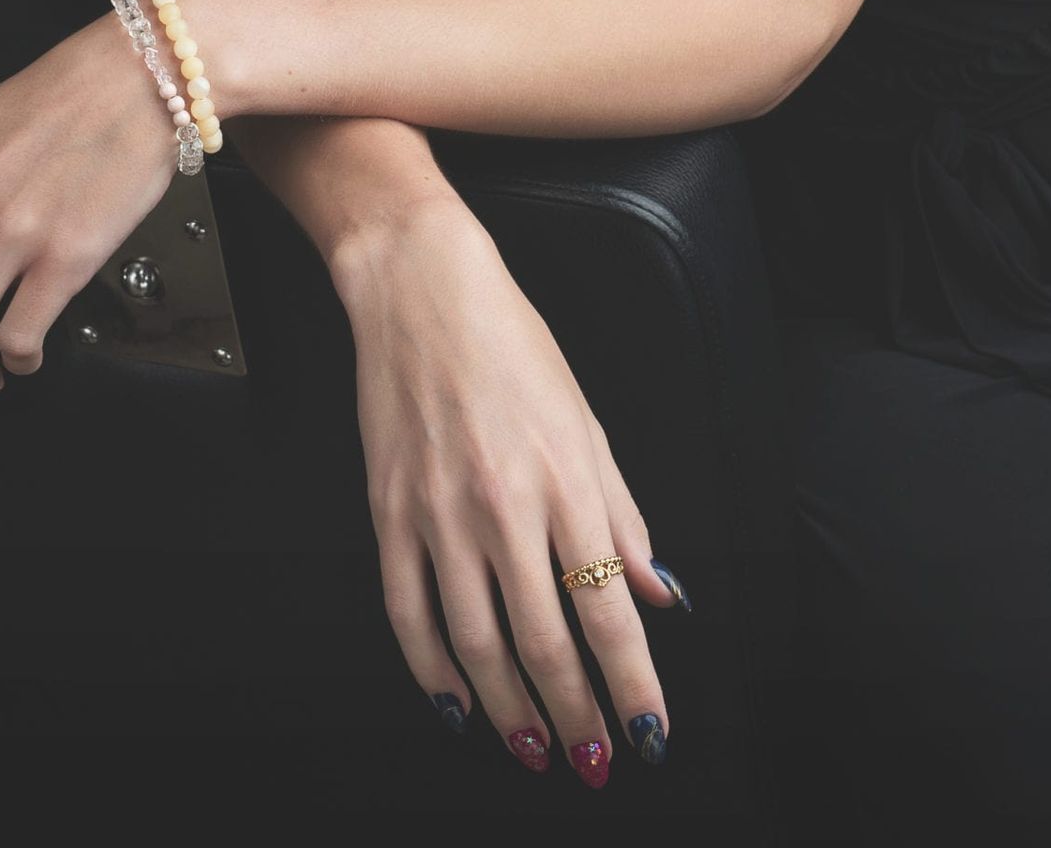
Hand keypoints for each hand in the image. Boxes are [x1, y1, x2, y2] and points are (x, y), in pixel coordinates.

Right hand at [335, 197, 681, 785]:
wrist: (422, 290)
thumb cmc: (512, 344)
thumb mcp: (587, 421)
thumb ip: (624, 516)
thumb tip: (661, 593)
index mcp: (566, 481)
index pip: (609, 612)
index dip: (634, 686)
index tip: (649, 734)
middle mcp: (504, 506)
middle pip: (546, 643)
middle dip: (577, 716)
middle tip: (592, 760)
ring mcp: (439, 513)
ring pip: (476, 645)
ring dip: (509, 712)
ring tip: (533, 748)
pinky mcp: (389, 511)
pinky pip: (408, 614)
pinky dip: (431, 673)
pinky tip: (455, 702)